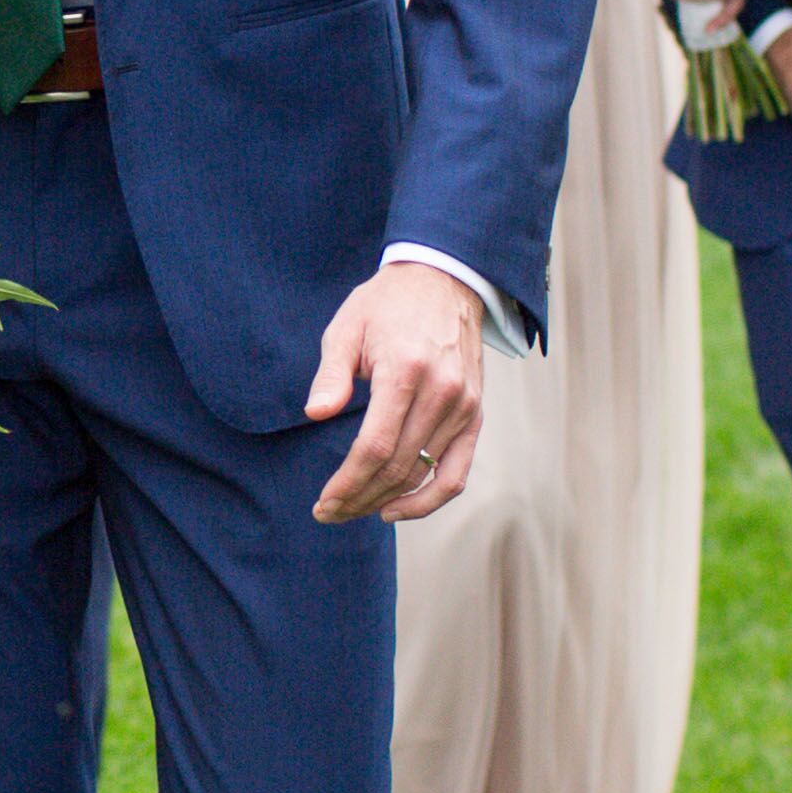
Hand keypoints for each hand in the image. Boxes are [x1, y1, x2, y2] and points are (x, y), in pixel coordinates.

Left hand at [305, 259, 487, 523]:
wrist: (444, 279)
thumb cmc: (387, 303)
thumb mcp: (347, 326)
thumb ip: (331, 373)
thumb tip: (315, 412)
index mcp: (406, 370)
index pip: (375, 446)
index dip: (348, 482)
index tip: (325, 501)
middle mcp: (441, 393)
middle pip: (399, 468)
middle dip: (360, 498)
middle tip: (330, 513)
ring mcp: (464, 407)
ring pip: (425, 474)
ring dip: (387, 501)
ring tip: (355, 511)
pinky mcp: (475, 414)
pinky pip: (457, 471)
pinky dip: (429, 499)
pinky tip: (396, 509)